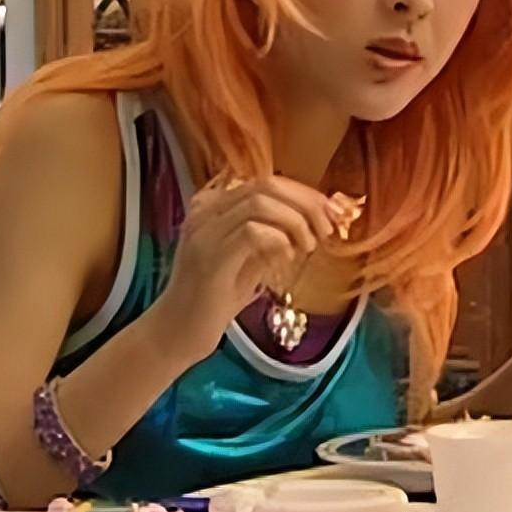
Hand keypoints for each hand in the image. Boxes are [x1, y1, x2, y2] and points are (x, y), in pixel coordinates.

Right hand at [145, 177, 334, 366]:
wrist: (178, 331)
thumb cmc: (218, 295)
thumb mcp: (253, 255)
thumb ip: (277, 231)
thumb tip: (320, 216)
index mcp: (215, 203)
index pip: (267, 181)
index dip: (305, 193)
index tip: (332, 213)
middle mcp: (206, 209)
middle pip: (266, 184)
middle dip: (306, 203)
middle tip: (327, 228)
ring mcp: (204, 230)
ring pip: (260, 202)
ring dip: (296, 221)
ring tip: (308, 246)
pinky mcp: (209, 256)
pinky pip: (252, 231)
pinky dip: (279, 240)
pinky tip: (286, 259)